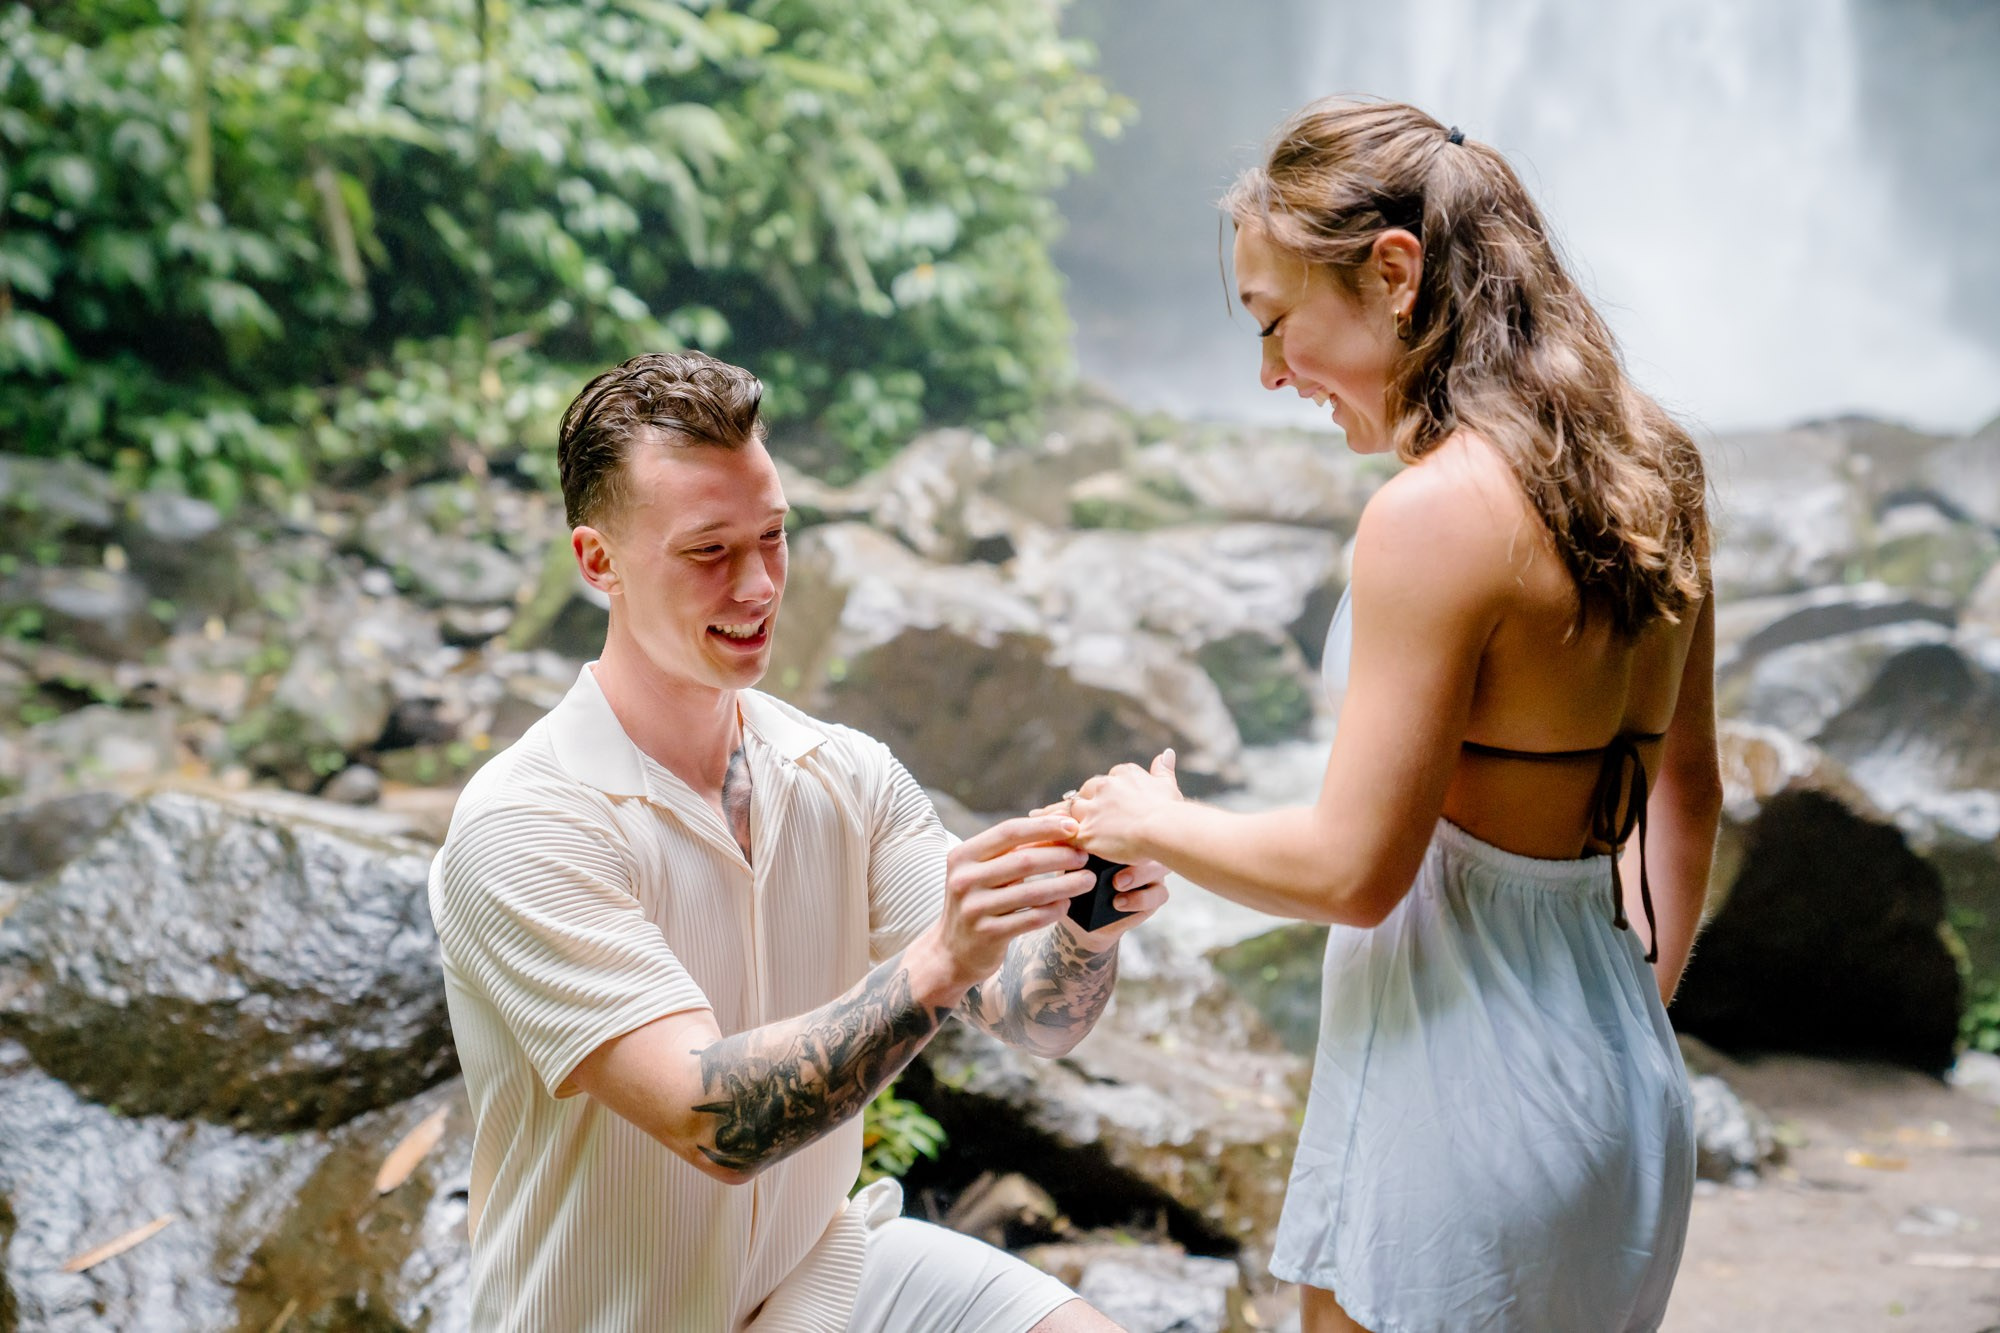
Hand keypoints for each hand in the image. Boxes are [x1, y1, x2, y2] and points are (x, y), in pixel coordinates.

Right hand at [917, 814, 1093, 997]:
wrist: (952, 951)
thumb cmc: (978, 902)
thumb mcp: (983, 873)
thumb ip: (1012, 852)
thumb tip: (1059, 827)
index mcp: (963, 856)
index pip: (1009, 832)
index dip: (1044, 827)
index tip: (1073, 826)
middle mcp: (964, 879)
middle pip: (1024, 860)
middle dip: (1061, 855)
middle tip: (1085, 855)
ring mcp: (974, 908)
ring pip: (1032, 891)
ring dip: (1066, 884)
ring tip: (1087, 879)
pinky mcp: (988, 933)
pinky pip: (1032, 918)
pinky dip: (1054, 910)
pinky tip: (1066, 904)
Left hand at [1026, 796, 1170, 942]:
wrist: (1083, 917)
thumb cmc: (1075, 878)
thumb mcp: (1066, 857)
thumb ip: (1058, 838)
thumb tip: (1038, 815)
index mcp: (1122, 831)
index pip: (1128, 817)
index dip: (1119, 819)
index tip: (1099, 828)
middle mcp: (1141, 847)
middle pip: (1152, 838)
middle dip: (1134, 846)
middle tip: (1113, 853)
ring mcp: (1151, 871)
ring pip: (1159, 865)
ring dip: (1138, 874)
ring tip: (1116, 883)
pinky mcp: (1155, 894)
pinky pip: (1159, 894)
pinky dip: (1140, 898)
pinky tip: (1119, 902)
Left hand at [1070, 749, 1181, 866]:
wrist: (1162, 829)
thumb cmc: (1169, 810)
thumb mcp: (1167, 785)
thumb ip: (1163, 769)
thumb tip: (1167, 753)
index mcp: (1123, 774)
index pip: (1110, 778)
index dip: (1111, 792)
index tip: (1116, 802)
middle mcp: (1105, 787)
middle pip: (1087, 790)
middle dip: (1090, 801)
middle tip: (1097, 817)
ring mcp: (1093, 809)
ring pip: (1074, 809)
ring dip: (1077, 818)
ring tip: (1083, 830)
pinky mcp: (1087, 831)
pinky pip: (1070, 834)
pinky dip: (1070, 839)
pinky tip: (1071, 846)